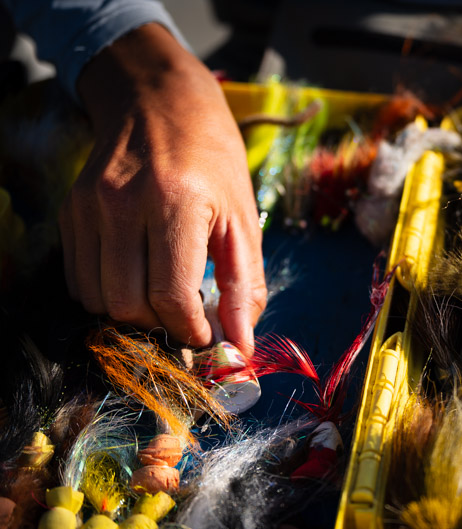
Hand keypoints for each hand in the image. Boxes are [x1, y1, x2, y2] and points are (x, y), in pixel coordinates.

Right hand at [61, 23, 265, 353]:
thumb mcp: (244, 220)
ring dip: (131, 314)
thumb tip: (239, 346)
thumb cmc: (213, 161)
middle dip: (160, 326)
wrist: (159, 103)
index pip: (171, 296)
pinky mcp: (70, 211)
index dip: (191, 330)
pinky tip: (136, 277)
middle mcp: (123, 204)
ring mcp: (88, 207)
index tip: (206, 336)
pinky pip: (78, 280)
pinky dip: (106, 294)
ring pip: (97, 299)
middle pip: (128, 305)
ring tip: (161, 295)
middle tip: (186, 316)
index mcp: (176, 202)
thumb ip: (244, 287)